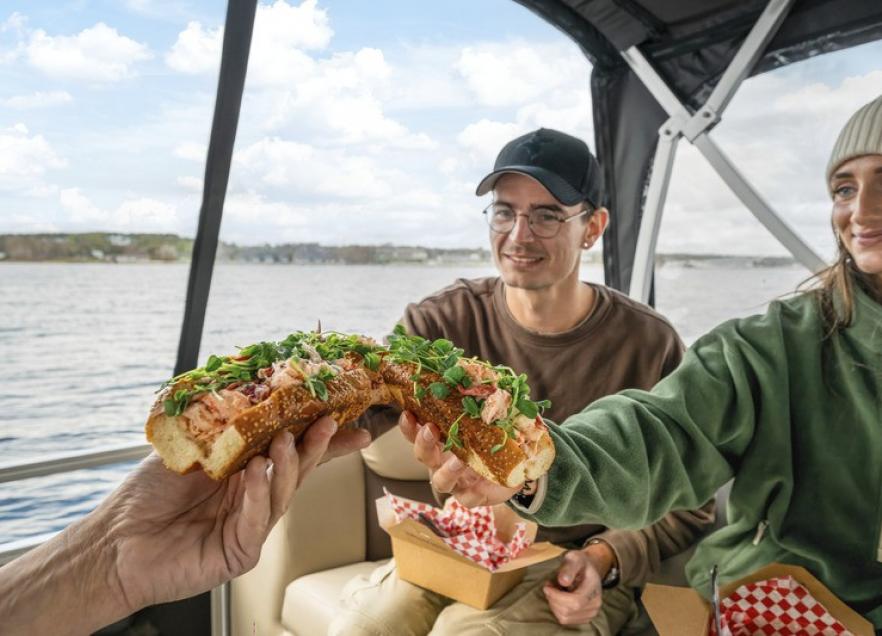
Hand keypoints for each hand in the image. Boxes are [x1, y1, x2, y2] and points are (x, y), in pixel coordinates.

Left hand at [102, 416, 359, 612]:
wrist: (113, 541)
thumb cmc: (146, 495)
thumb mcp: (188, 448)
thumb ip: (222, 428)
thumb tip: (250, 393)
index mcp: (244, 472)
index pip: (289, 450)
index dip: (319, 437)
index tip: (344, 416)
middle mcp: (252, 499)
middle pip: (296, 470)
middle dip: (316, 446)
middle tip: (327, 422)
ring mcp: (248, 527)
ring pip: (282, 494)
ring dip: (287, 465)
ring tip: (285, 440)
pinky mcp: (238, 552)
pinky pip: (256, 521)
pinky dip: (259, 495)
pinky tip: (256, 474)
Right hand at [398, 410, 518, 506]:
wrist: (514, 468)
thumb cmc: (493, 439)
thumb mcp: (487, 417)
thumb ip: (478, 400)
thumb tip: (475, 374)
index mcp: (441, 441)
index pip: (416, 432)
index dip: (409, 426)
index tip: (408, 413)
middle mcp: (442, 461)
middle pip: (423, 455)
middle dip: (423, 443)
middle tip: (430, 430)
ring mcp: (456, 481)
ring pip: (440, 480)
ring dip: (447, 470)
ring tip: (459, 460)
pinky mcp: (472, 496)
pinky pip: (466, 498)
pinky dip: (471, 493)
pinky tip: (478, 487)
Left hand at [543, 549, 604, 624]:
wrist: (589, 570)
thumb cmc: (580, 563)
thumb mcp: (574, 558)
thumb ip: (569, 568)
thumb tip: (563, 581)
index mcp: (594, 587)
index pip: (575, 601)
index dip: (557, 597)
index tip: (547, 587)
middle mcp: (595, 603)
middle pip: (568, 611)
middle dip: (553, 599)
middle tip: (548, 587)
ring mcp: (591, 612)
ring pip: (564, 617)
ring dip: (554, 605)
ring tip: (554, 591)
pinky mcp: (584, 618)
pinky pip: (565, 620)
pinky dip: (557, 610)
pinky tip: (558, 599)